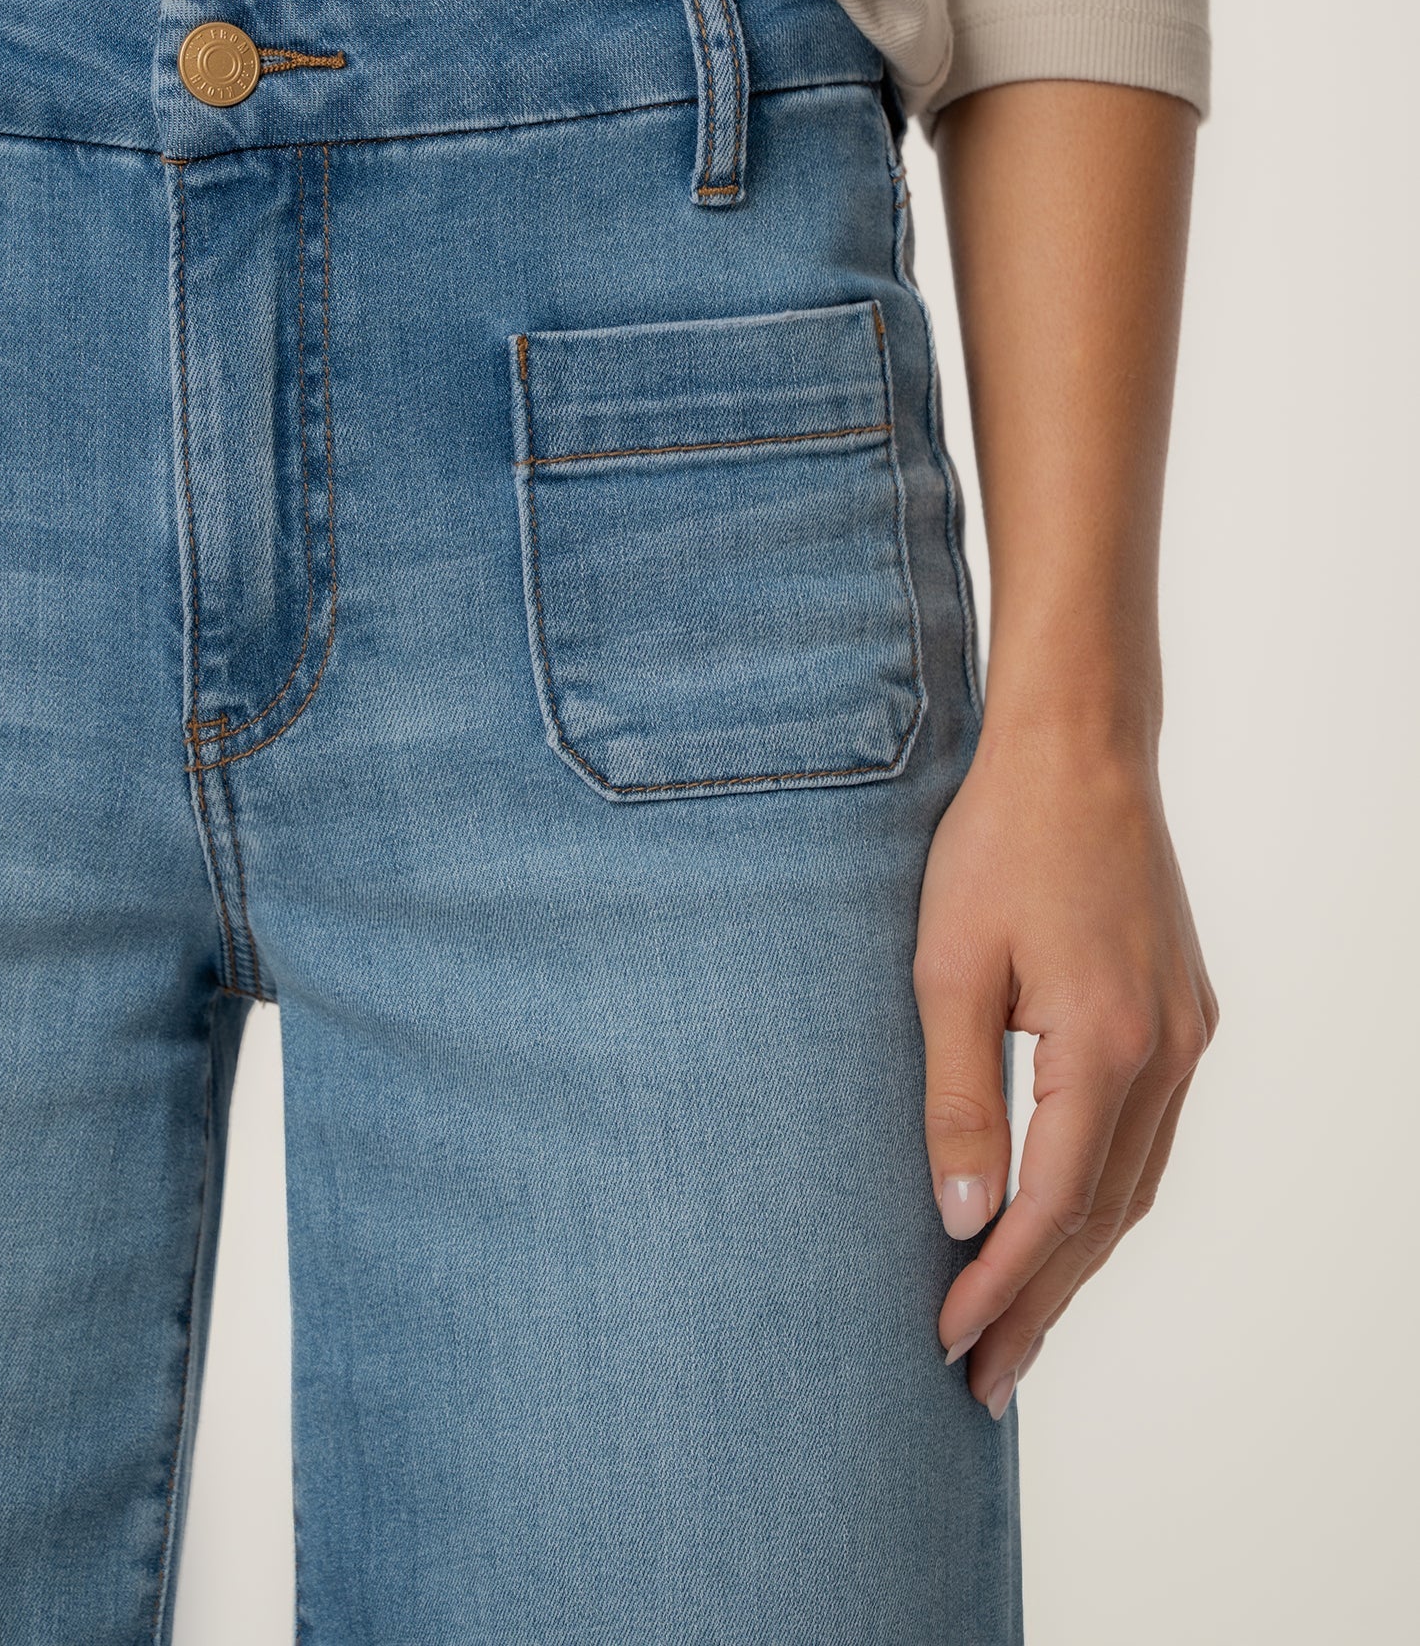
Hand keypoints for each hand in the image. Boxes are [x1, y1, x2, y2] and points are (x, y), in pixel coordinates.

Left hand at [913, 720, 1217, 1417]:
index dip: (999, 1285)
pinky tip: (1065, 1225)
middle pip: (1105, 1216)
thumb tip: (963, 1219)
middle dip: (1042, 1304)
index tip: (947, 1340)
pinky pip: (1148, 1136)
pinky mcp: (1184, 1016)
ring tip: (1019, 1325)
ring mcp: (1187, 1035)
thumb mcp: (948, 970)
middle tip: (986, 1381)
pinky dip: (1103, 1196)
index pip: (1052, 1206)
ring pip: (1134, 1184)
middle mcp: (1167, 1053)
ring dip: (1076, 1261)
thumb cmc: (998, 845)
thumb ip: (958, 1098)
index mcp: (1107, 1044)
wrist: (1079, 754)